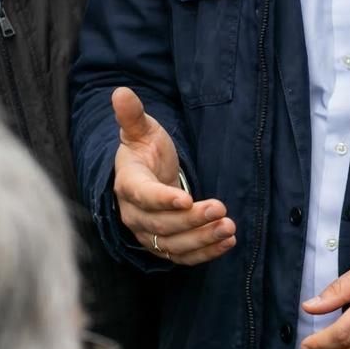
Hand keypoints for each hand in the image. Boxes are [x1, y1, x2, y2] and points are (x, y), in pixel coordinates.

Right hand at [111, 87, 235, 265]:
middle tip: (221, 209)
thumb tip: (120, 91)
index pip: (144, 196)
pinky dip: (205, 253)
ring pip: (173, 244)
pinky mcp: (163, 247)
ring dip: (202, 239)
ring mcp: (148, 234)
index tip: (187, 199)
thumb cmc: (145, 150)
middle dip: (193, 220)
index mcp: (128, 184)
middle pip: (162, 224)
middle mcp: (134, 215)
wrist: (146, 175)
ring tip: (228, 228)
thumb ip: (132, 115)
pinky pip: (182, 256)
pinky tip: (227, 243)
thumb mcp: (142, 130)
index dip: (163, 199)